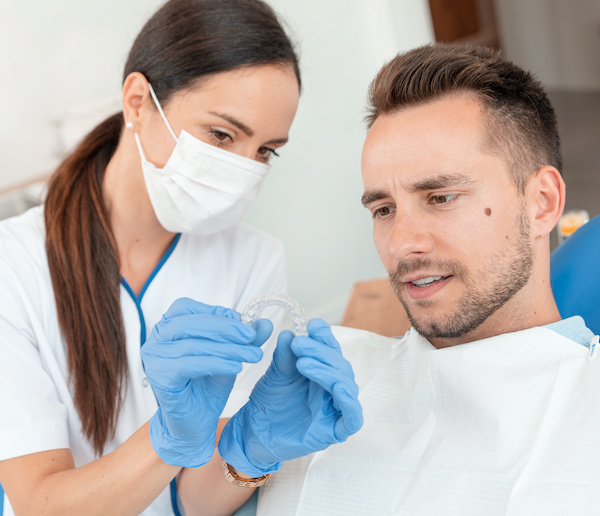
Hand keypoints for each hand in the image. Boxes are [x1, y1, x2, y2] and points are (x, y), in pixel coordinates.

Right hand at [141, 297, 272, 467]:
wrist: (194, 424)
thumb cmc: (206, 385)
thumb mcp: (229, 355)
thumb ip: (244, 338)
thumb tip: (265, 323)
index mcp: (168, 326)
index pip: (187, 307)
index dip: (217, 313)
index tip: (244, 323)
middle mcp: (156, 339)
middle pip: (190, 323)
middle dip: (226, 328)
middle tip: (252, 336)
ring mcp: (154, 358)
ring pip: (193, 345)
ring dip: (227, 348)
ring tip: (253, 354)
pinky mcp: (160, 378)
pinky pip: (189, 365)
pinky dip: (216, 363)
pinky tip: (236, 367)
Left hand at [218, 318, 362, 476]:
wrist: (253, 434)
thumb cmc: (268, 403)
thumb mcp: (276, 374)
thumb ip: (285, 356)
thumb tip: (289, 333)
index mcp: (322, 373)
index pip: (331, 351)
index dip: (325, 337)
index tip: (313, 324)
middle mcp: (333, 389)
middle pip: (340, 365)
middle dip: (321, 352)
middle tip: (298, 343)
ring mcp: (335, 410)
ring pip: (346, 386)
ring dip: (328, 371)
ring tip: (303, 363)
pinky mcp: (335, 431)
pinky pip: (352, 417)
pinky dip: (349, 402)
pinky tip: (338, 388)